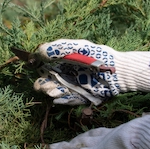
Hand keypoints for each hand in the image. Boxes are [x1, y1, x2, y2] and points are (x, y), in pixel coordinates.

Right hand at [33, 39, 149, 104]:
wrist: (117, 72)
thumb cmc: (98, 56)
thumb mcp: (78, 47)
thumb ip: (59, 48)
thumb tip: (39, 51)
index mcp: (62, 61)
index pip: (43, 64)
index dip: (36, 64)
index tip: (32, 64)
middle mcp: (64, 74)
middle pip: (45, 80)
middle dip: (42, 83)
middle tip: (43, 84)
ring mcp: (71, 87)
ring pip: (54, 92)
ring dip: (50, 91)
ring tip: (53, 90)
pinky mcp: (79, 98)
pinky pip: (66, 101)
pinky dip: (61, 100)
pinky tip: (59, 98)